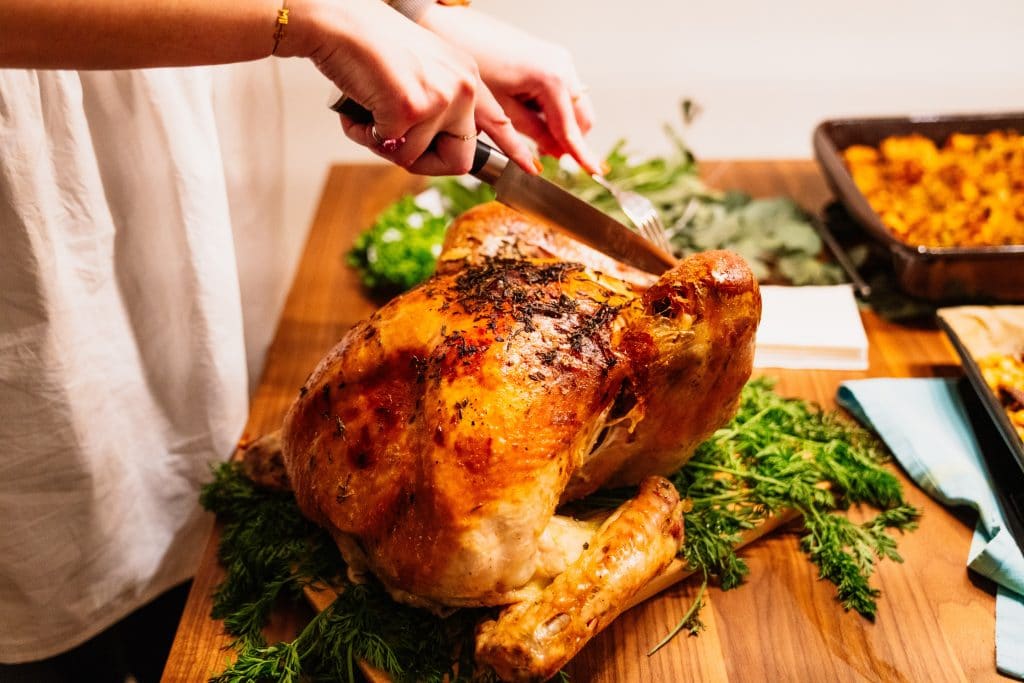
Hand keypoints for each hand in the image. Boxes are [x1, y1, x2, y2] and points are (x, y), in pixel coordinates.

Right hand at [287, 0, 534, 174]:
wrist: (338, 22)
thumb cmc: (368, 46)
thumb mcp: (421, 73)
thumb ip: (437, 105)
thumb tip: (433, 147)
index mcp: (467, 76)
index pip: (498, 121)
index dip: (512, 148)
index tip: (531, 167)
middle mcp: (462, 86)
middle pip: (459, 160)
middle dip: (421, 162)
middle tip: (392, 141)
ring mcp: (441, 98)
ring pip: (415, 158)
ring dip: (383, 144)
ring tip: (367, 110)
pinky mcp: (414, 108)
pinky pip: (390, 149)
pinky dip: (365, 135)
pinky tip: (358, 107)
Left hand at [419, 5, 601, 173]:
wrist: (455, 31)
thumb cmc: (474, 63)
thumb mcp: (502, 109)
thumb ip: (532, 134)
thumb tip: (553, 152)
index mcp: (553, 79)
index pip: (571, 128)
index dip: (581, 154)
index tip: (594, 171)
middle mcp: (563, 66)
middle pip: (582, 117)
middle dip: (568, 140)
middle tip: (544, 154)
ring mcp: (559, 59)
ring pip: (574, 105)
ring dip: (560, 124)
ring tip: (529, 132)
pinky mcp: (551, 58)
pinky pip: (563, 92)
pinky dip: (552, 109)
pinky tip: (529, 112)